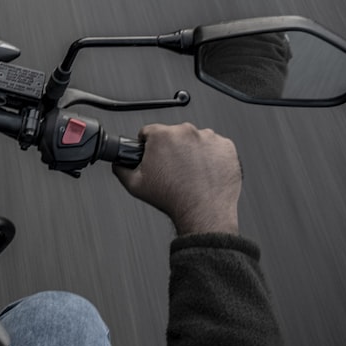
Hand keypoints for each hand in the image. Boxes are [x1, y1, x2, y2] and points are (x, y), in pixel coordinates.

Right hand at [114, 123, 240, 235]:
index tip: (154, 156)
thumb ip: (120, 168)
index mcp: (162, 135)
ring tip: (190, 171)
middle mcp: (186, 132)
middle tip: (172, 169)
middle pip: (173, 134)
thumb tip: (118, 162)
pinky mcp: (226, 147)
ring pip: (195, 139)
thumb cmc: (173, 199)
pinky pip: (215, 146)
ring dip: (191, 150)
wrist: (203, 213)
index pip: (149, 132)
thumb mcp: (134, 185)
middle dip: (171, 148)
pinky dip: (210, 156)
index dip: (148, 145)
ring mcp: (209, 138)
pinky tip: (204, 171)